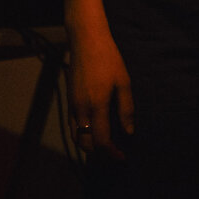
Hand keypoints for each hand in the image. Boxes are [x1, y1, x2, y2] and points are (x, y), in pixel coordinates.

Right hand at [67, 31, 133, 158]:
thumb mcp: (124, 82)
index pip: (101, 140)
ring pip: (76, 136)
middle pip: (85, 143)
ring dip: (88, 146)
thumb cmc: (109, 59)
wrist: (86, 41)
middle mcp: (81, 108)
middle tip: (114, 155)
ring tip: (104, 147)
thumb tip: (129, 132)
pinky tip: (93, 131)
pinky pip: (73, 125)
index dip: (112, 153)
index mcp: (97, 105)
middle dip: (99, 154)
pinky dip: (81, 135)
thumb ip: (126, 109)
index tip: (122, 157)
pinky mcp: (69, 99)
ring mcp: (73, 104)